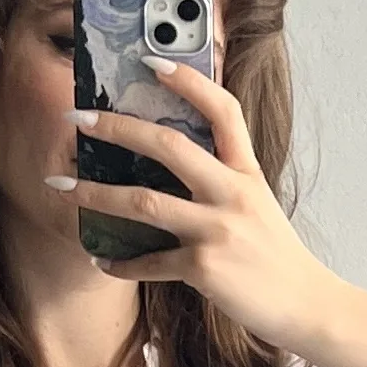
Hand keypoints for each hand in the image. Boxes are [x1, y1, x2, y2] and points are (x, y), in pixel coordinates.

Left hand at [45, 57, 329, 353]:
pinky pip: (149, 263)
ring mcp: (217, 231)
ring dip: (96, 194)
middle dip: (117, 128)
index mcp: (247, 172)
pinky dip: (121, 264)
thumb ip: (223, 179)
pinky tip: (101, 261)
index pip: (222, 110)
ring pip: (144, 203)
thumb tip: (170, 161)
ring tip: (62, 187)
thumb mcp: (256, 204)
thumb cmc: (274, 254)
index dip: (188, 81)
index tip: (149, 61)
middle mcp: (233, 194)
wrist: (304, 305)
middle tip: (78, 119)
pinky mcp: (204, 269)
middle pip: (169, 146)